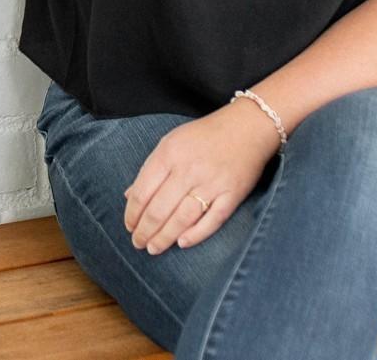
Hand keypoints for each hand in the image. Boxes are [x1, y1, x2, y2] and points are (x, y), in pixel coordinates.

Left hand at [123, 98, 280, 255]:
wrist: (248, 126)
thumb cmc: (205, 135)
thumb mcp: (172, 141)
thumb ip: (151, 168)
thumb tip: (129, 196)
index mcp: (170, 153)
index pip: (143, 191)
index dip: (132, 213)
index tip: (129, 226)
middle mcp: (189, 169)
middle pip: (159, 209)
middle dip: (144, 231)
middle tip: (138, 243)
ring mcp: (212, 183)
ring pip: (182, 219)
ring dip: (164, 238)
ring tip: (153, 248)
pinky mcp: (232, 195)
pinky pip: (212, 221)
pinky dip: (196, 235)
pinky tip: (182, 243)